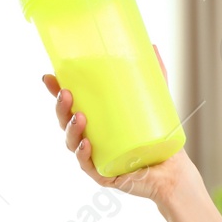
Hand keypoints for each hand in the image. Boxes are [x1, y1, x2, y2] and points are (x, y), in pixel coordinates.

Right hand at [43, 43, 194, 204]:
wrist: (173, 170)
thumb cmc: (160, 136)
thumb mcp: (156, 101)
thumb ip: (154, 75)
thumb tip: (151, 46)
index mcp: (96, 120)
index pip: (70, 104)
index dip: (56, 92)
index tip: (49, 77)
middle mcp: (90, 138)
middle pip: (66, 122)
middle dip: (61, 108)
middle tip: (67, 94)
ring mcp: (95, 157)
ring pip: (72, 143)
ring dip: (71, 129)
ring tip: (80, 117)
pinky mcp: (104, 174)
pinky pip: (88, 165)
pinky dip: (84, 155)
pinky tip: (87, 145)